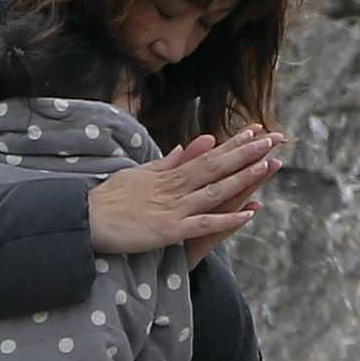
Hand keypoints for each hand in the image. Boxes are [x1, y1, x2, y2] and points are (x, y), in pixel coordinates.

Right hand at [89, 129, 280, 256]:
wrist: (85, 219)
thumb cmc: (109, 198)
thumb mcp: (139, 174)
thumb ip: (168, 163)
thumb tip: (190, 145)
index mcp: (169, 174)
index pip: (208, 155)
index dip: (234, 144)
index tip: (256, 131)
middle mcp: (175, 187)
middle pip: (217, 167)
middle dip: (247, 152)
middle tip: (274, 138)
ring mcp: (174, 207)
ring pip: (216, 190)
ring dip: (243, 177)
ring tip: (267, 165)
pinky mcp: (170, 230)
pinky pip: (205, 224)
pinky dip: (228, 218)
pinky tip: (249, 213)